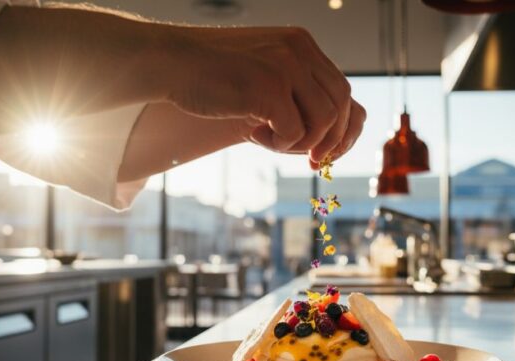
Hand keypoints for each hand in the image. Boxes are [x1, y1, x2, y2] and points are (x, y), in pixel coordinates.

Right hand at [166, 26, 365, 164]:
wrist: (172, 62)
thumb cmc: (213, 75)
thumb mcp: (263, 75)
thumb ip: (294, 94)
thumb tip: (326, 141)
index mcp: (302, 44)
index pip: (342, 90)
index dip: (342, 127)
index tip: (326, 151)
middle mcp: (300, 50)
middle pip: (341, 106)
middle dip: (330, 141)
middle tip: (311, 162)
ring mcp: (287, 66)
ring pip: (324, 121)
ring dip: (301, 142)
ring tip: (269, 139)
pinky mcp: (271, 87)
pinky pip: (296, 132)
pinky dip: (279, 144)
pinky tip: (254, 135)